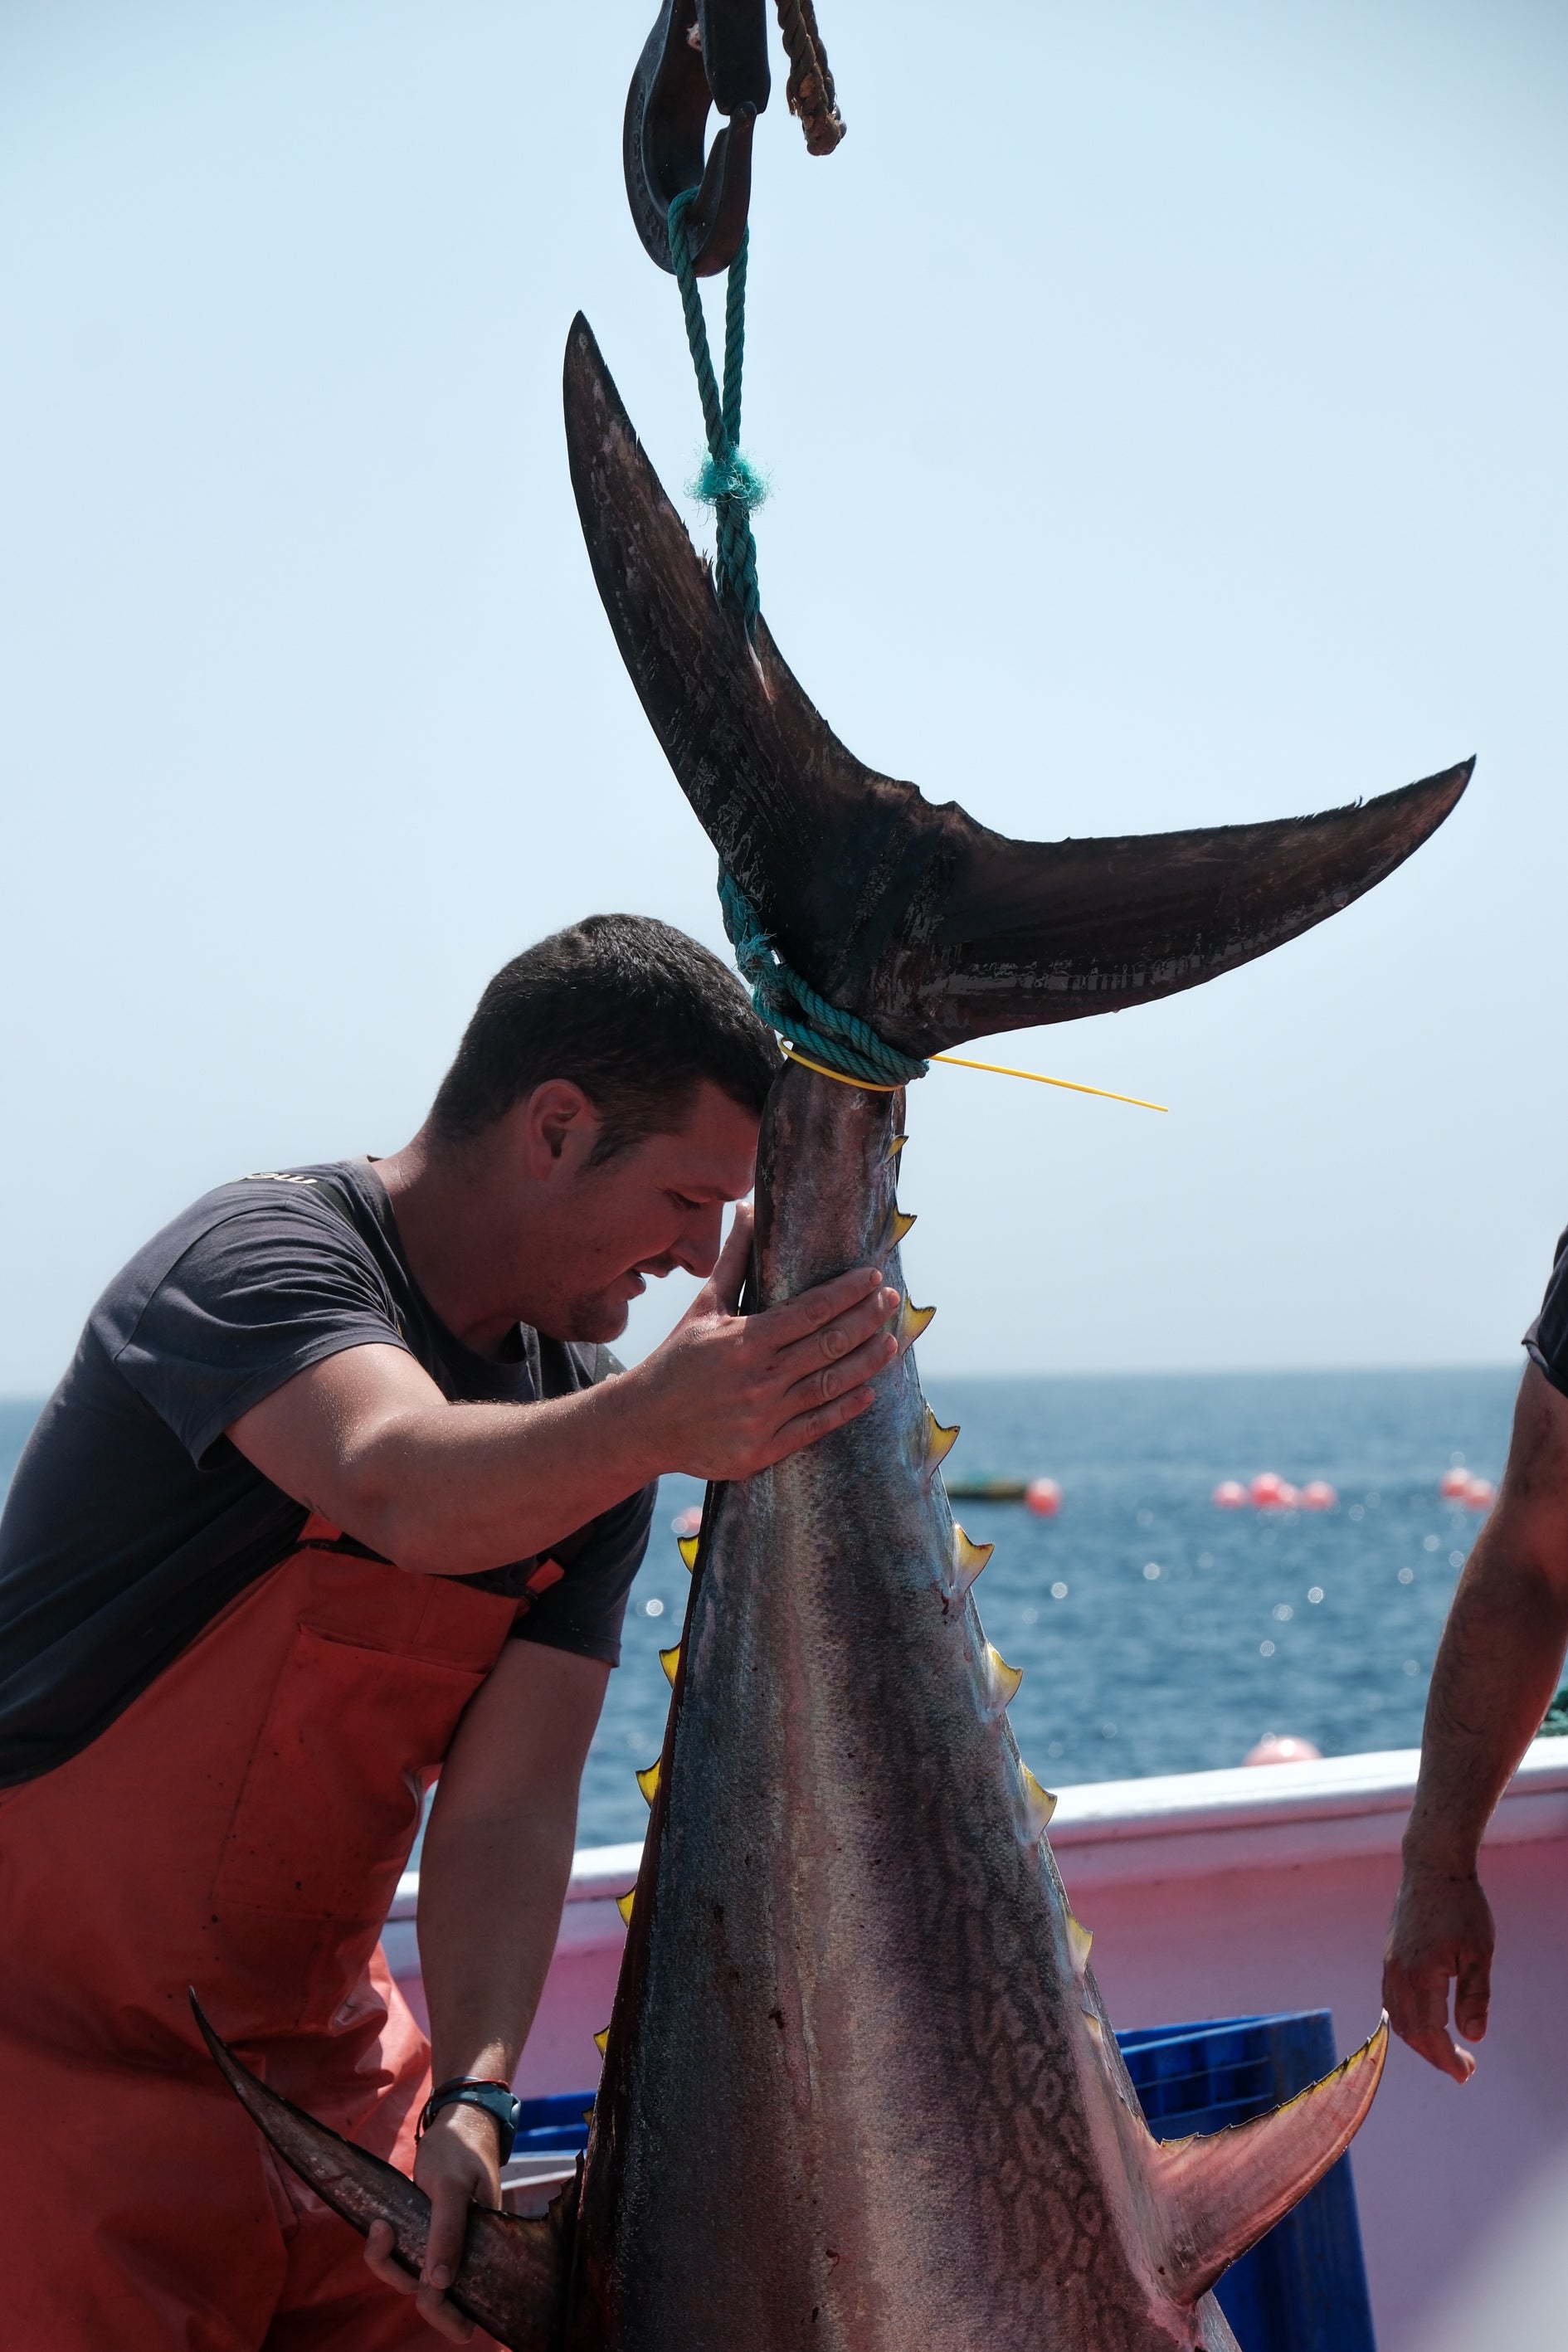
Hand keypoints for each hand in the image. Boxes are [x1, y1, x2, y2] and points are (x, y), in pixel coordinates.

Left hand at [363, 2102, 500, 2339]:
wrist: (458, 2121)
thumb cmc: (461, 2151)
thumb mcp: (452, 2187)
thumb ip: (448, 2231)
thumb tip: (440, 2283)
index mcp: (482, 2251)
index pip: (462, 2303)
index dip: (443, 2312)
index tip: (423, 2287)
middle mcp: (461, 2255)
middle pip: (431, 2297)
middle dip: (401, 2277)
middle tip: (383, 2230)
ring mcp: (440, 2245)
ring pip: (410, 2277)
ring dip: (387, 2260)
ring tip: (379, 2223)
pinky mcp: (422, 2233)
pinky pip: (402, 2257)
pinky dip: (386, 2249)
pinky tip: (379, 2223)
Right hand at [629, 1206, 902, 1479]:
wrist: (643, 1424)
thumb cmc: (677, 1359)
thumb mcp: (703, 1307)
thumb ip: (735, 1260)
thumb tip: (749, 1208)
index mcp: (744, 1339)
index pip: (809, 1310)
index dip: (846, 1292)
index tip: (873, 1276)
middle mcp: (758, 1377)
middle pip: (827, 1344)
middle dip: (866, 1319)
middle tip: (892, 1300)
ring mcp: (763, 1416)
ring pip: (828, 1385)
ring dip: (866, 1362)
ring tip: (892, 1341)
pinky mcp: (763, 1450)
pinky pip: (815, 1426)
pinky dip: (844, 1408)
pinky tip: (868, 1392)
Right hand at [1382, 1856, 1494, 2083]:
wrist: (1432, 1866)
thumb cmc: (1462, 1906)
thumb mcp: (1479, 1952)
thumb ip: (1475, 1996)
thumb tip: (1474, 2037)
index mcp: (1420, 1974)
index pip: (1429, 2032)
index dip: (1447, 2059)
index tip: (1467, 2073)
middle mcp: (1398, 1973)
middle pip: (1409, 2031)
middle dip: (1434, 2055)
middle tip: (1463, 2068)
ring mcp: (1390, 1964)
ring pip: (1397, 2017)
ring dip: (1420, 2040)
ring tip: (1448, 2049)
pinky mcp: (1390, 1956)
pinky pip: (1392, 2000)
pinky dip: (1408, 2020)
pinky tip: (1428, 2020)